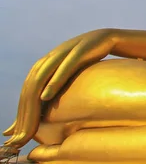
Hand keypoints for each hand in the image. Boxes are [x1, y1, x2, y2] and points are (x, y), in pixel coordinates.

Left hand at [2, 28, 116, 147]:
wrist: (104, 37)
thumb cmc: (87, 57)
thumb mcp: (69, 71)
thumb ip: (56, 84)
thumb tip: (44, 106)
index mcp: (45, 64)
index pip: (27, 89)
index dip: (21, 110)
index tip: (17, 133)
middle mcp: (49, 58)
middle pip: (30, 85)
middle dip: (24, 110)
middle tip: (20, 133)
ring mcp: (63, 53)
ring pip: (41, 77)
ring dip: (32, 99)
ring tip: (27, 119)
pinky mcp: (77, 51)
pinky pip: (62, 68)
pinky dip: (52, 82)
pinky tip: (45, 96)